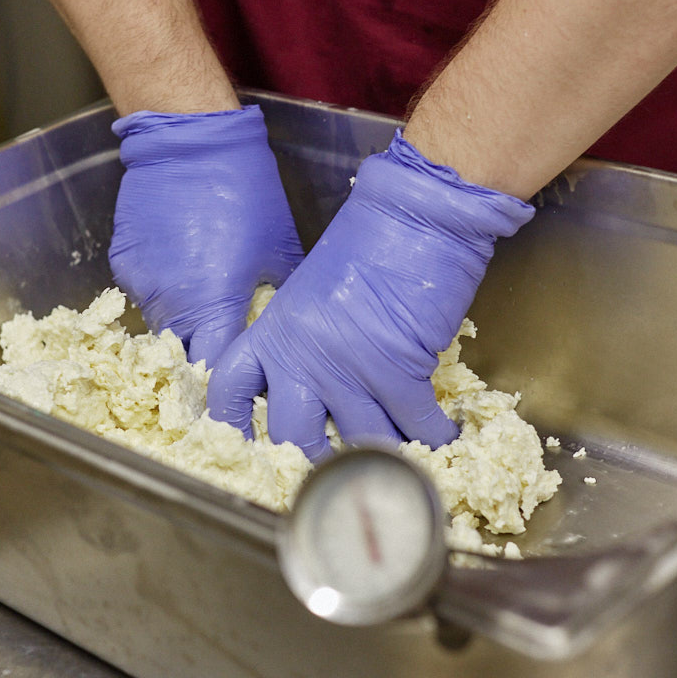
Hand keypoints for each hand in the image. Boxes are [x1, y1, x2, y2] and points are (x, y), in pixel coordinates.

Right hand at [110, 105, 304, 365]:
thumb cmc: (246, 193)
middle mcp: (171, 304)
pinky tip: (182, 261)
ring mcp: (141, 283)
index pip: (214, 375)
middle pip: (183, 355)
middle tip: (222, 341)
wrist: (193, 141)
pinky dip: (163, 289)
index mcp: (213, 307)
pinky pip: (144, 291)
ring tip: (204, 293)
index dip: (226, 386)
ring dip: (183, 321)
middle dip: (202, 355)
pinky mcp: (123, 261)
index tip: (237, 388)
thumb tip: (276, 332)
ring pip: (162, 323)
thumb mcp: (279, 253)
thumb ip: (273, 302)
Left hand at [207, 130, 534, 460]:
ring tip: (400, 453)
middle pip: (293, 438)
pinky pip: (416, 428)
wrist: (414, 216)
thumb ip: (304, 338)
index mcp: (274, 332)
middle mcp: (303, 357)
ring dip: (384, 452)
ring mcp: (349, 369)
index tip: (248, 445)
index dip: (233, 425)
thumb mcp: (312, 291)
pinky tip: (446, 434)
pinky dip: (435, 437)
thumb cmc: (368, 242)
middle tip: (341, 461)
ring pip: (360, 442)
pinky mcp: (399, 372)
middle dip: (318, 459)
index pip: (231, 390)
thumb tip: (323, 383)